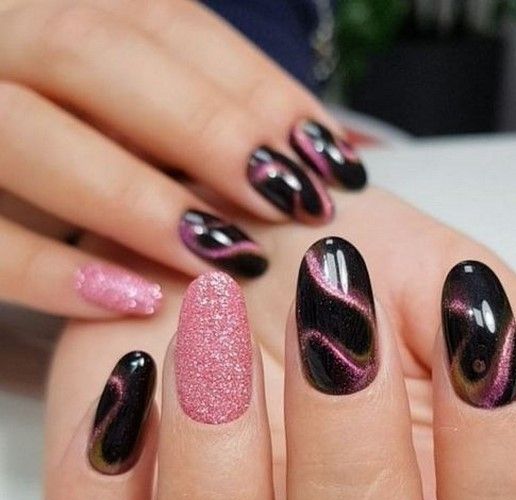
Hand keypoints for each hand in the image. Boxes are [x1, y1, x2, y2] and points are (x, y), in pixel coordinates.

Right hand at [0, 0, 365, 317]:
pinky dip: (50, 272)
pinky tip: (132, 300)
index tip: (327, 159)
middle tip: (290, 200)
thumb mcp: (133, 107)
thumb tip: (318, 152)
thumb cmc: (80, 139)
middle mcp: (3, 37)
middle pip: (95, 52)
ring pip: (25, 129)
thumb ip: (198, 112)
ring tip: (225, 254)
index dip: (256, 88)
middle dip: (207, 129)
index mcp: (64, 8)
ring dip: (136, 197)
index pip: (167, 22)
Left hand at [31, 245, 515, 499]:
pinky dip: (102, 479)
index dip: (508, 454)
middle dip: (353, 437)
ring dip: (220, 450)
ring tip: (217, 313)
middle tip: (338, 307)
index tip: (478, 327)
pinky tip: (135, 380)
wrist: (217, 250)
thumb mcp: (446, 289)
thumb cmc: (332, 265)